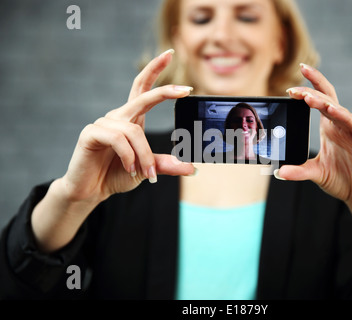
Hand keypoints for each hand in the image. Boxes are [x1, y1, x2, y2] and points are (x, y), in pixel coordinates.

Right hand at [60, 49, 194, 204]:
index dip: (154, 70)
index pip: (143, 88)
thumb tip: (192, 168)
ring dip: (145, 155)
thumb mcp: (146, 169)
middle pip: (141, 95)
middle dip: (164, 90)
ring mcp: (103, 123)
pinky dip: (129, 156)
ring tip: (147, 173)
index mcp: (131, 120)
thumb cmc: (116, 175)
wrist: (90, 191)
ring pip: (134, 131)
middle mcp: (117, 117)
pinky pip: (118, 138)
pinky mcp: (91, 133)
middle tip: (186, 90)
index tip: (170, 54)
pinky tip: (130, 168)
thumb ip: (166, 165)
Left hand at [280, 63, 351, 215]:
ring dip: (323, 102)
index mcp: (330, 128)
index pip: (320, 102)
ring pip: (339, 111)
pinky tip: (333, 110)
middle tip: (294, 88)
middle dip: (312, 89)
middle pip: (328, 99)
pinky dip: (344, 116)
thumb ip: (298, 171)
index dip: (308, 91)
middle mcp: (342, 126)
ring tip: (308, 97)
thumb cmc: (342, 180)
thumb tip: (278, 172)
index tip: (290, 88)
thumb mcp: (316, 173)